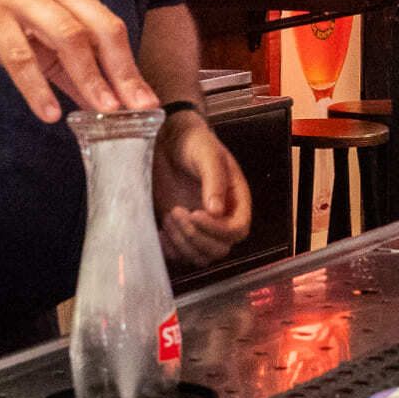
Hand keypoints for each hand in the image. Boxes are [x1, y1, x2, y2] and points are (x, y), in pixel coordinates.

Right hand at [0, 0, 158, 123]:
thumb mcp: (38, 44)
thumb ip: (70, 70)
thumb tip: (104, 104)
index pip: (110, 29)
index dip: (130, 67)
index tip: (146, 103)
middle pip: (98, 29)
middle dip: (119, 71)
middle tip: (131, 109)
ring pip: (66, 37)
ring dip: (87, 76)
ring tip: (101, 111)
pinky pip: (21, 54)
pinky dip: (37, 86)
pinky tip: (49, 112)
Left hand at [153, 110, 251, 268]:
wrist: (168, 141)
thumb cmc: (193, 143)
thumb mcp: (206, 154)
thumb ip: (214, 179)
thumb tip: (216, 210)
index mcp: (236, 199)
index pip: (238, 229)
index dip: (218, 230)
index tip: (195, 213)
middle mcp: (222, 218)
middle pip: (220, 248)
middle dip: (197, 237)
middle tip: (176, 212)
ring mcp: (201, 227)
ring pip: (201, 256)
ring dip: (183, 244)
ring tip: (169, 216)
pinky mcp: (181, 231)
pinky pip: (181, 255)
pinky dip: (171, 250)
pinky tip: (160, 230)